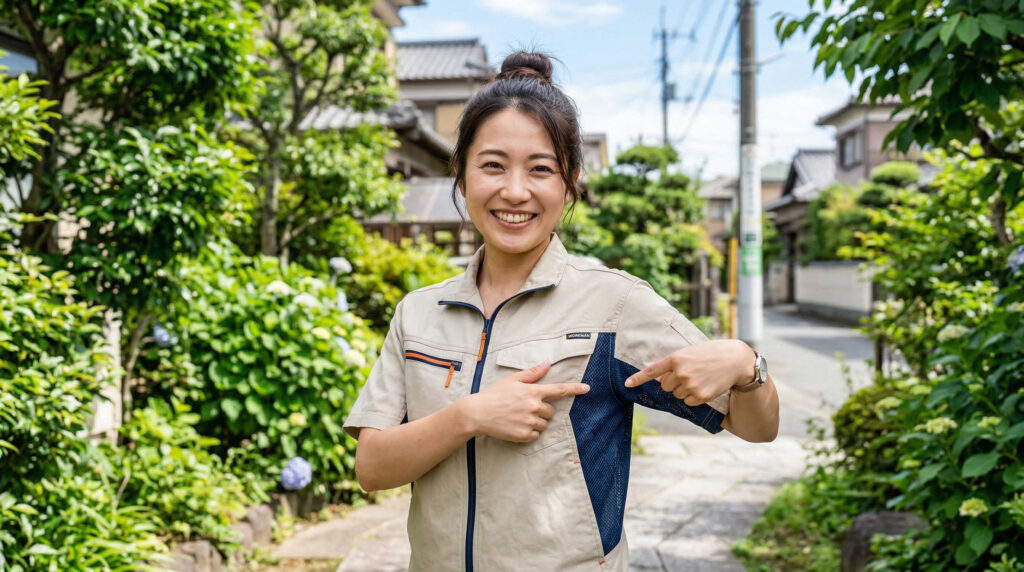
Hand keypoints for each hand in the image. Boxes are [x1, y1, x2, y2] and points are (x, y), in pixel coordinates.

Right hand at [461, 362, 589, 442]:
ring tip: (518, 417)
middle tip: (524, 408)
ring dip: (535, 422)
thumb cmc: (493, 394)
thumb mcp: (512, 380)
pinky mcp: (524, 435)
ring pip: (544, 424)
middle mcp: (534, 406)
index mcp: (532, 391)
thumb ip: (532, 373)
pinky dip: (529, 433)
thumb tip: (548, 363)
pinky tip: (516, 426)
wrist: (477, 413)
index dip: (574, 389)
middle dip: (541, 410)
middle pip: (550, 411)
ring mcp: (529, 422)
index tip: (587, 388)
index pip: (559, 390)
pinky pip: (536, 435)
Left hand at [623, 339, 754, 405]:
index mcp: (675, 358)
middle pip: (665, 386)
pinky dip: (694, 397)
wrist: (734, 360)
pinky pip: (687, 402)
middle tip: (689, 374)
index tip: (627, 384)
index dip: (638, 378)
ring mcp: (690, 385)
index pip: (652, 370)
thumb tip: (661, 379)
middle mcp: (680, 372)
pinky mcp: (699, 396)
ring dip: (685, 389)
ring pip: (677, 395)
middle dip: (673, 383)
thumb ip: (674, 364)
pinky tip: (705, 386)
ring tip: (700, 378)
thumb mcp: (690, 353)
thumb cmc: (711, 354)